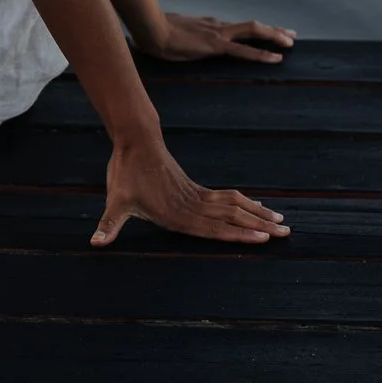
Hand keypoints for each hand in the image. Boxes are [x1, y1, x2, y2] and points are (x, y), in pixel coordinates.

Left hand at [94, 138, 289, 245]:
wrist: (135, 140)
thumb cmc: (126, 174)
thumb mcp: (116, 202)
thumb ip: (109, 224)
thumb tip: (95, 242)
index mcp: (177, 214)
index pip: (214, 229)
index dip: (239, 235)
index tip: (262, 238)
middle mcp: (192, 206)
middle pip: (233, 218)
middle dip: (259, 227)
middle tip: (286, 233)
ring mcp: (196, 196)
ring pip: (235, 206)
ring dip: (258, 214)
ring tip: (282, 222)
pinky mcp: (196, 188)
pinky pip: (226, 198)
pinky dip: (245, 203)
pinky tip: (257, 207)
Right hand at [133, 12, 294, 64]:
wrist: (151, 29)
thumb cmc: (157, 33)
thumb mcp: (176, 34)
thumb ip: (185, 37)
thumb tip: (181, 41)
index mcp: (210, 25)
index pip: (238, 27)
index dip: (255, 30)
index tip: (268, 32)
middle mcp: (218, 26)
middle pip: (252, 26)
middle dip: (273, 30)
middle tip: (290, 35)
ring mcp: (219, 34)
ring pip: (253, 32)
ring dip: (274, 36)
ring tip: (290, 42)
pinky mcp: (216, 45)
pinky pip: (244, 50)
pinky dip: (262, 54)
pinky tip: (276, 58)